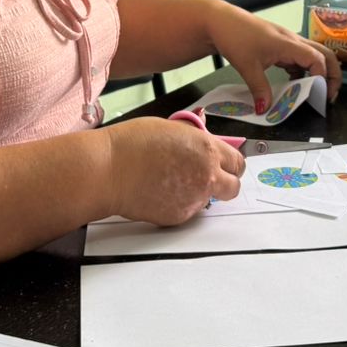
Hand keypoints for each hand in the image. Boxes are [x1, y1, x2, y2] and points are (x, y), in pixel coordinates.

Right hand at [102, 116, 245, 225]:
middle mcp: (206, 176)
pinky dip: (180, 203)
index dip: (231, 164)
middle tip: (210, 178)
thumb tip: (202, 148)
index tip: (226, 165)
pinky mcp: (179, 216)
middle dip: (226, 183)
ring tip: (173, 181)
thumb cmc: (132, 144)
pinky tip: (161, 191)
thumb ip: (195, 141)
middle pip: (233, 187)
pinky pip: (188, 210)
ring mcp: (194, 199)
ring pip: (209, 201)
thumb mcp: (173, 129)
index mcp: (207, 149)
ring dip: (199, 193)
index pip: (237, 162)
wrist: (109, 169)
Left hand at [203, 0, 342, 113]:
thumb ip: (259, 89)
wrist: (220, 20)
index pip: (318, 59)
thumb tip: (266, 109)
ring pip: (314, 55)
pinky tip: (294, 83)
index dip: (323, 78)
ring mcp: (288, 42)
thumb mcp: (247, 66)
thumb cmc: (235, 36)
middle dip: (332, 75)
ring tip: (314, 93)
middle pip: (325, 54)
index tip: (320, 96)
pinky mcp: (281, 45)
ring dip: (318, 73)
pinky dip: (303, 70)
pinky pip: (300, 57)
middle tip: (329, 97)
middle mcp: (293, 41)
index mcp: (289, 44)